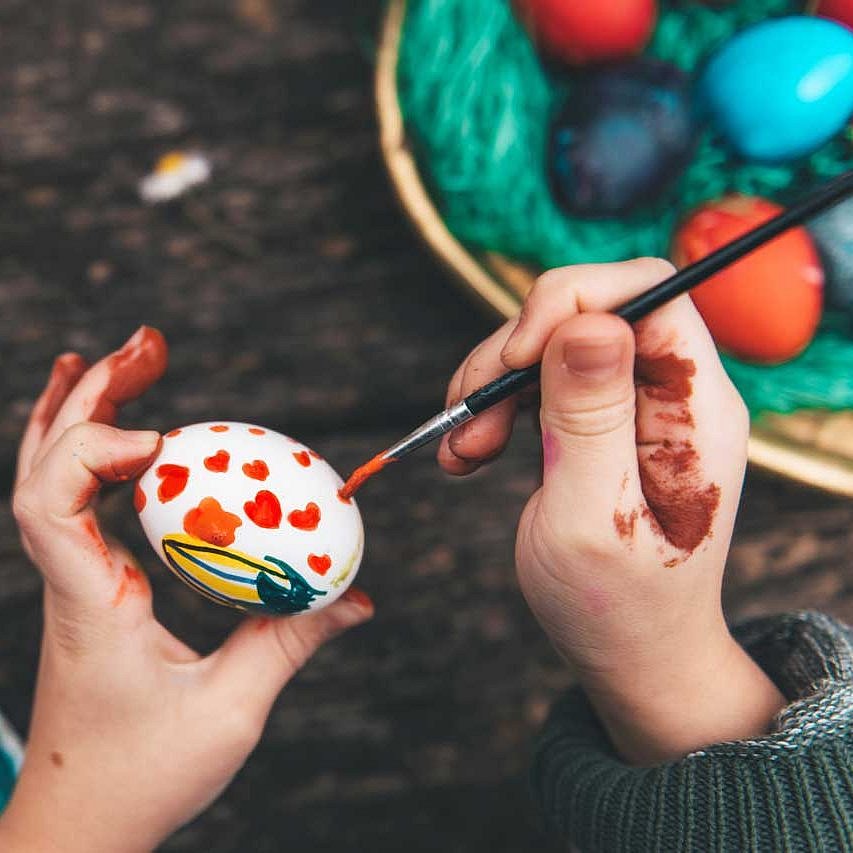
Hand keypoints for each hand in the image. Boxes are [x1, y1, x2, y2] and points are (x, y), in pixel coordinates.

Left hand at [0, 328, 372, 851]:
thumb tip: (355, 597)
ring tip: (121, 359)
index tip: (165, 438)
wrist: (77, 827)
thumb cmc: (141, 777)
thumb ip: (293, 641)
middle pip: (45, 464)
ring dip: (80, 410)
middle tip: (145, 345)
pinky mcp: (86, 589)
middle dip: (92, 394)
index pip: (47, 504)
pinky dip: (89, 453)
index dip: (93, 449)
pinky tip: (121, 431)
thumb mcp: (231, 710)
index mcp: (88, 604)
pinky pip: (73, 503)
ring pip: (47, 475)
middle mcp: (66, 581)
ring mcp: (70, 582)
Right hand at [439, 259, 784, 764]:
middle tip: (467, 420)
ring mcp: (633, 405)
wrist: (630, 653)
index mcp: (696, 408)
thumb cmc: (619, 605)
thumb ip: (590, 418)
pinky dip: (491, 407)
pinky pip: (537, 380)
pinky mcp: (597, 421)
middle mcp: (671, 392)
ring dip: (491, 385)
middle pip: (587, 310)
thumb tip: (589, 321)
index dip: (575, 300)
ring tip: (461, 451)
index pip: (650, 292)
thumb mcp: (593, 518)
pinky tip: (467, 453)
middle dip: (513, 354)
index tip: (515, 361)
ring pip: (550, 342)